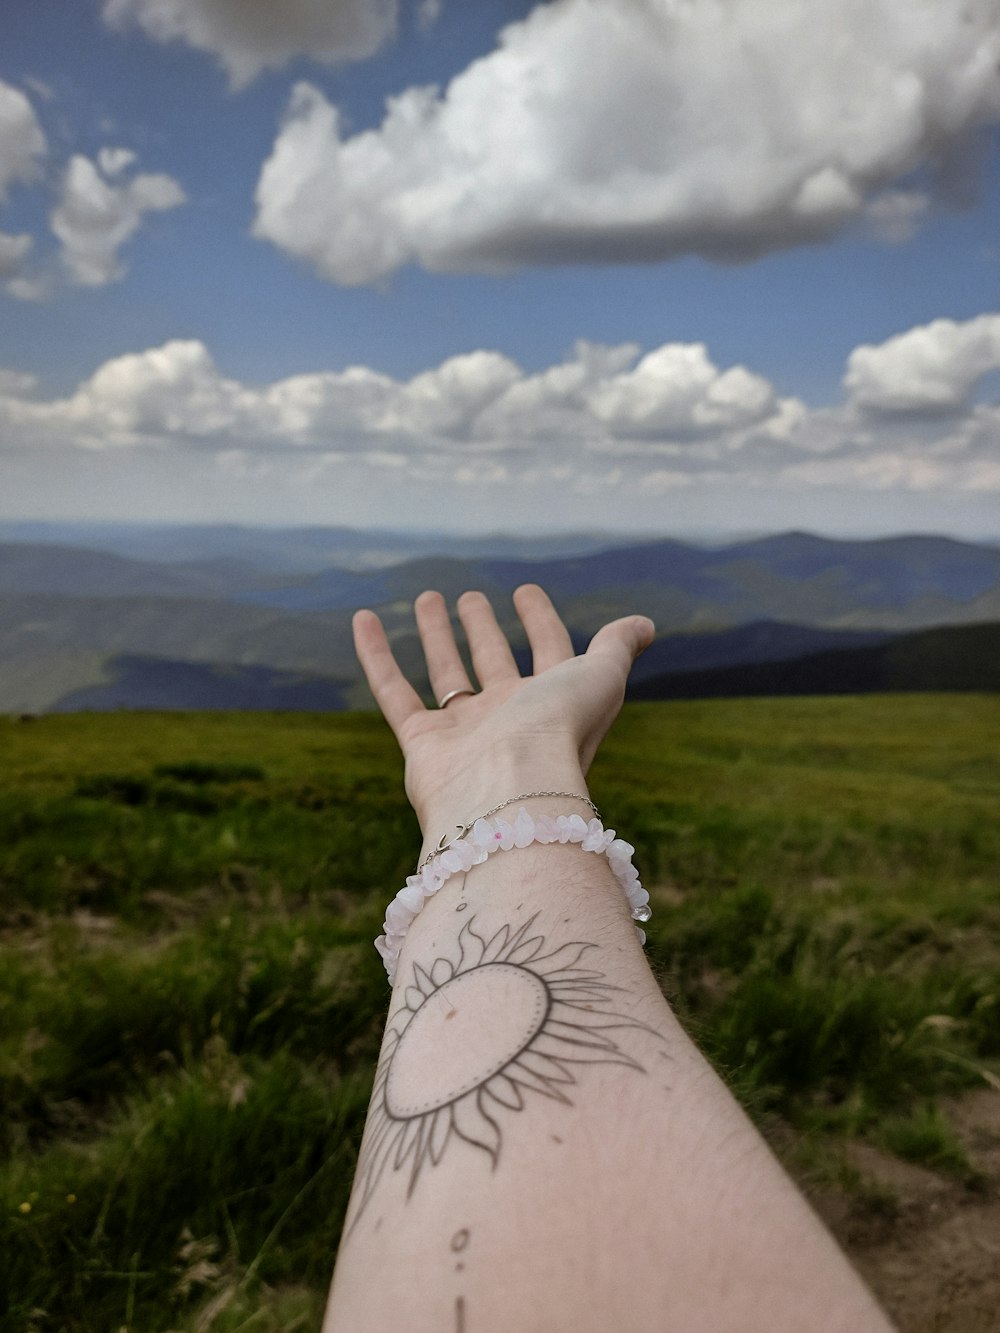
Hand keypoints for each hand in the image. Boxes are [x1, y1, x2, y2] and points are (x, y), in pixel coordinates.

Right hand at [352, 584, 654, 844]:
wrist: (507, 792)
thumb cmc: (559, 732)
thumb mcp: (600, 677)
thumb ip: (617, 647)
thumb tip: (644, 624)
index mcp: (555, 705)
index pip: (550, 653)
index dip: (541, 622)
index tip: (525, 591)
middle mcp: (510, 721)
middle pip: (495, 664)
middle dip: (484, 629)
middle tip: (470, 597)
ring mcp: (464, 734)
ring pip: (447, 673)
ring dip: (437, 636)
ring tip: (429, 597)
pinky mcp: (422, 744)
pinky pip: (393, 691)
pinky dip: (376, 656)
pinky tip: (363, 619)